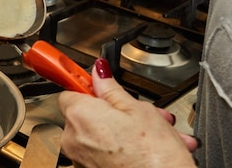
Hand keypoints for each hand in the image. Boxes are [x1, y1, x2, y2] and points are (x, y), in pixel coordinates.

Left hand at [58, 58, 197, 167]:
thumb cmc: (153, 158)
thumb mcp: (138, 110)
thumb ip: (112, 89)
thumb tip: (99, 72)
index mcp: (79, 115)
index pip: (71, 90)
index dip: (90, 87)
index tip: (103, 87)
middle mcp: (73, 139)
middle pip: (91, 114)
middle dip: (119, 112)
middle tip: (146, 115)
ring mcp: (81, 159)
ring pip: (103, 135)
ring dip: (129, 132)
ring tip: (160, 136)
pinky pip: (106, 153)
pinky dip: (126, 149)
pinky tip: (151, 150)